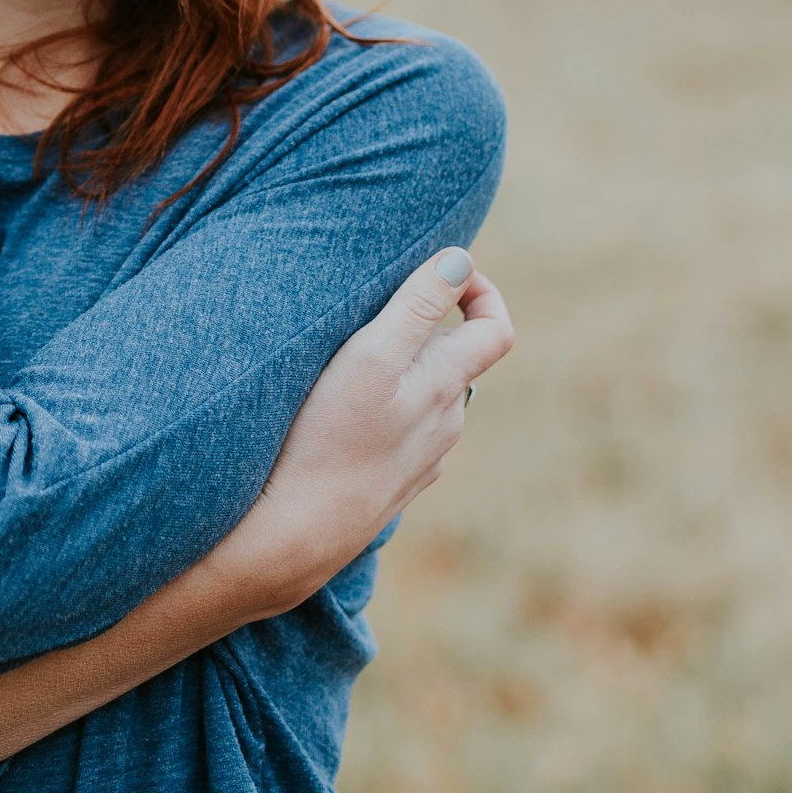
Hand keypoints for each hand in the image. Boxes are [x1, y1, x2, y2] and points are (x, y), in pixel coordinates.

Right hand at [224, 250, 515, 614]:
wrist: (296, 534)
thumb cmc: (328, 436)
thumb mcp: (371, 356)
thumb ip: (418, 305)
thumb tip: (462, 258)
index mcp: (446, 386)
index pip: (495, 330)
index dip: (480, 292)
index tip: (444, 271)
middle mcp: (444, 424)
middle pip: (454, 359)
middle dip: (427, 326)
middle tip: (374, 307)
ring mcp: (420, 460)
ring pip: (426, 397)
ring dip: (403, 369)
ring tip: (350, 358)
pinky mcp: (392, 485)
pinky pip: (402, 433)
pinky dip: (386, 409)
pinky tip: (344, 414)